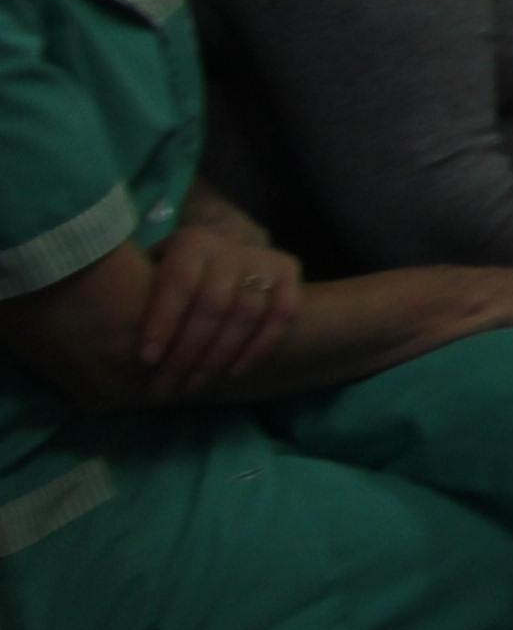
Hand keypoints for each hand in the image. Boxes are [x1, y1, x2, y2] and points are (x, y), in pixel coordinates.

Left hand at [133, 215, 302, 396]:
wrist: (222, 252)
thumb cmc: (173, 274)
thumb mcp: (150, 270)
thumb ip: (137, 293)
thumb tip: (106, 336)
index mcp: (193, 242)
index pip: (178, 284)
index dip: (162, 323)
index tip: (145, 360)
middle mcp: (232, 246)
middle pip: (213, 306)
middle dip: (187, 352)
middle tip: (164, 387)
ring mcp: (265, 260)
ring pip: (246, 315)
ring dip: (217, 358)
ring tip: (192, 386)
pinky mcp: (290, 274)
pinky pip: (281, 316)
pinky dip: (259, 347)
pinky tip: (234, 372)